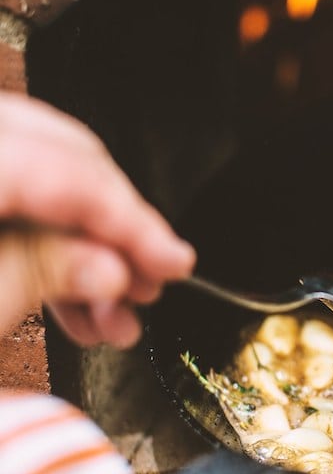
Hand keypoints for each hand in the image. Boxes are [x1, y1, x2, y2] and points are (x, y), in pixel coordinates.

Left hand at [0, 92, 194, 346]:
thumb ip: (40, 276)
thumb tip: (111, 267)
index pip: (71, 173)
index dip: (135, 223)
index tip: (175, 264)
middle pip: (62, 157)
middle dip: (113, 230)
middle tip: (147, 285)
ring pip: (36, 176)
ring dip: (80, 249)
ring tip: (108, 316)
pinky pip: (5, 192)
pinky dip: (35, 245)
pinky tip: (67, 301)